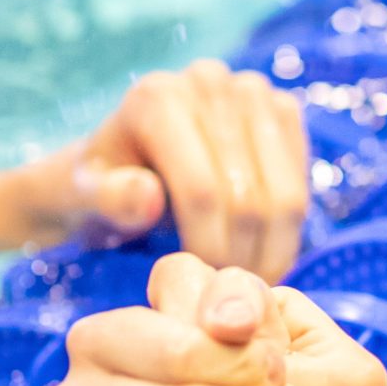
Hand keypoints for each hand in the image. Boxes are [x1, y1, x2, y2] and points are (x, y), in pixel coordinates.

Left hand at [17, 61, 310, 280]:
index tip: (199, 291)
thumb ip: (109, 199)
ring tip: (246, 287)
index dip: (206, 250)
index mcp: (157, 98)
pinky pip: (301, 182)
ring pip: (285, 195)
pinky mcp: (281, 108)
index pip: (201, 191)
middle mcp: (208, 80)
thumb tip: (148, 198)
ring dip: (271, 252)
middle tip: (226, 305)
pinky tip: (260, 256)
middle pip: (248, 196)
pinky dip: (288, 231)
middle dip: (240, 259)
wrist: (120, 162)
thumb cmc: (97, 187)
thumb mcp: (84, 199)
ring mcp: (251, 90)